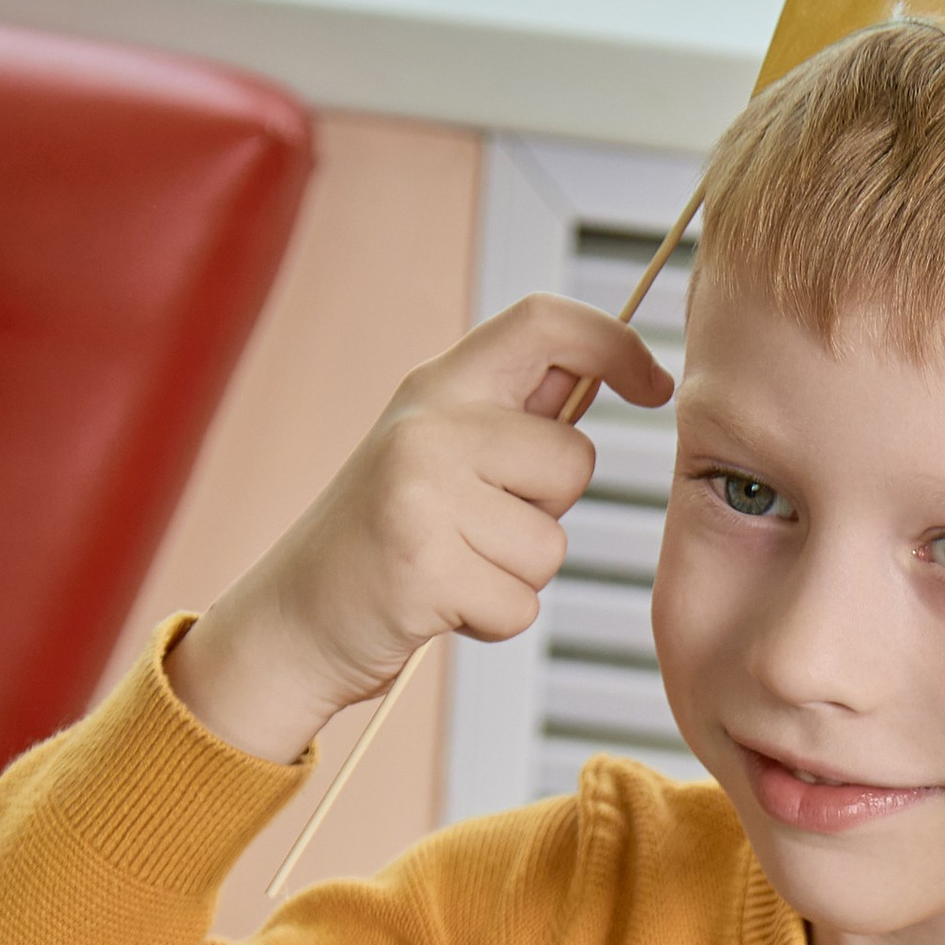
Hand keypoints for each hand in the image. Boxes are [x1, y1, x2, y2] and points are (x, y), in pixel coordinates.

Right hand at [169, 296, 674, 766]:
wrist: (290, 621)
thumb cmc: (380, 542)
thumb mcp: (434, 453)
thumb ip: (512, 420)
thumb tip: (612, 374)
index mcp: (436, 386)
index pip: (543, 324)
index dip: (614, 344)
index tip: (654, 384)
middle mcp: (427, 426)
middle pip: (572, 461)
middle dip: (547, 510)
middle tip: (474, 528)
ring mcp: (420, 493)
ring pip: (551, 544)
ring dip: (515, 575)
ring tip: (449, 567)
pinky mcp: (423, 565)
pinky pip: (521, 603)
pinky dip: (492, 620)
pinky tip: (438, 604)